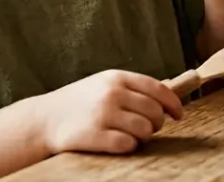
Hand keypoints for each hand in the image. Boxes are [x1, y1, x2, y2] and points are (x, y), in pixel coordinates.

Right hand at [38, 70, 183, 154]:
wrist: (44, 119)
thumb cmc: (79, 102)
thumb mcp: (103, 84)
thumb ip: (131, 88)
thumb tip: (168, 96)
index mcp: (116, 78)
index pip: (157, 89)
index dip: (173, 103)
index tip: (179, 114)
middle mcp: (112, 93)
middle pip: (154, 111)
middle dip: (157, 123)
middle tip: (150, 128)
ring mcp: (103, 114)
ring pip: (144, 129)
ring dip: (143, 136)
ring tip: (131, 135)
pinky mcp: (95, 136)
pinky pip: (128, 145)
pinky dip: (129, 146)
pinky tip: (119, 143)